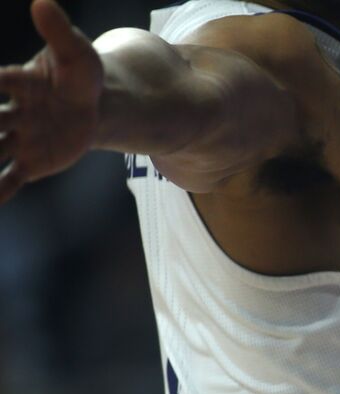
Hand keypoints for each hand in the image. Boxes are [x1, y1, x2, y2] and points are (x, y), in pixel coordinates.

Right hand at [0, 0, 103, 204]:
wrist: (92, 107)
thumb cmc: (81, 76)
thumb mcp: (77, 55)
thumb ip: (60, 32)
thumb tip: (42, 3)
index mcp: (20, 83)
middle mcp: (13, 113)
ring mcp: (21, 139)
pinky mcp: (33, 161)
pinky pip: (12, 178)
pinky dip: (0, 191)